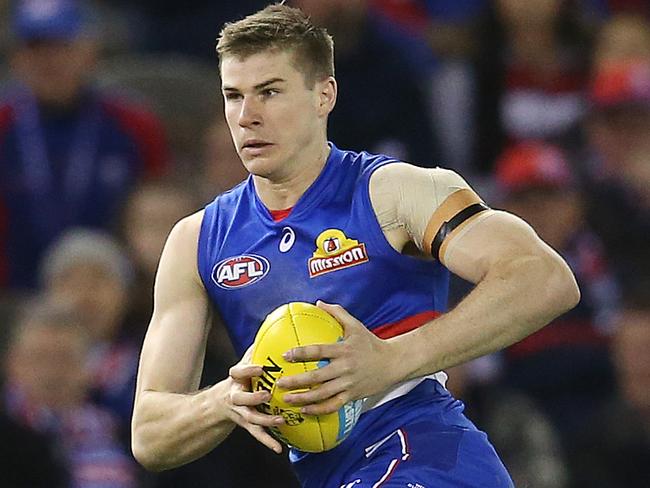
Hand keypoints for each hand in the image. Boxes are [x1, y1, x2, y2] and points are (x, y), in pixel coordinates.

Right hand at [217, 346, 284, 452]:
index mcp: (236, 379)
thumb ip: (255, 350)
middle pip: (241, 398)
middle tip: (267, 395)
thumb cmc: (237, 380)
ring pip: (250, 417)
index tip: (261, 367)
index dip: (249, 370)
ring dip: (265, 420)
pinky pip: (257, 434)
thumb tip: (270, 328)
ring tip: (280, 421)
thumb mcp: (242, 365)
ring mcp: (239, 412)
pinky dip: (268, 441)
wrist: (214, 405)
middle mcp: (235, 395)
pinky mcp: (245, 425)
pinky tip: (280, 450)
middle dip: (253, 397)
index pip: (238, 373)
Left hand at [276, 301, 396, 415]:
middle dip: (296, 381)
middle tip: (280, 382)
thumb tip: (318, 303)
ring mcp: (348, 384)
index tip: (285, 355)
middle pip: (317, 377)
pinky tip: (304, 410)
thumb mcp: (355, 325)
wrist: (392, 363)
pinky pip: (333, 405)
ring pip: (322, 394)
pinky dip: (318, 410)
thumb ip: (337, 313)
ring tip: (286, 399)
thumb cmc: (370, 342)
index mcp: (344, 350)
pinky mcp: (352, 396)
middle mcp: (345, 368)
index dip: (301, 353)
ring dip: (303, 399)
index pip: (319, 351)